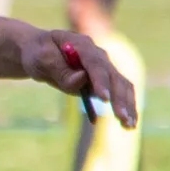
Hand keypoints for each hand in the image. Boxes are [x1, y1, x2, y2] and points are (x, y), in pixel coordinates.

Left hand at [19, 30, 137, 128]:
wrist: (41, 52)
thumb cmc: (39, 54)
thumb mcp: (42, 59)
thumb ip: (60, 69)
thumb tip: (81, 79)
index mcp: (82, 45)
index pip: (95, 64)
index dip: (101, 81)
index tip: (104, 99)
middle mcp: (98, 55)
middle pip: (113, 76)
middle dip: (118, 98)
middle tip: (121, 118)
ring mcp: (104, 66)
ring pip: (122, 85)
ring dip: (127, 105)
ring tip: (128, 125)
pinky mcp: (105, 79)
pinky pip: (121, 92)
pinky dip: (127, 107)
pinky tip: (130, 124)